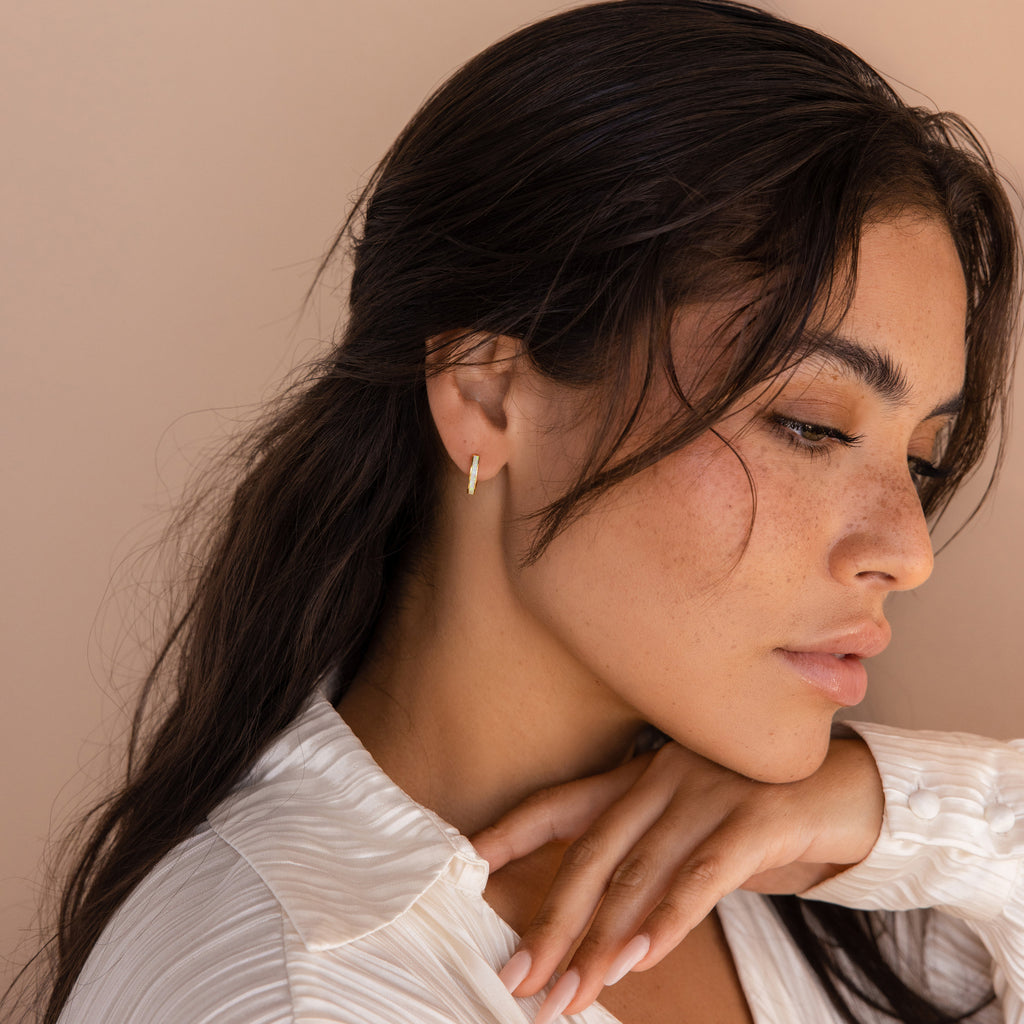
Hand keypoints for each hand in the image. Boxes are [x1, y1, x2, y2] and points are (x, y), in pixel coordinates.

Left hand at [471, 736, 882, 1018]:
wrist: (854, 793)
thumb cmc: (763, 821)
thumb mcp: (696, 836)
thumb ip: (650, 864)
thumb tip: (602, 929)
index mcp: (641, 778)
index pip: (563, 805)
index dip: (513, 831)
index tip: (467, 862)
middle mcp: (663, 777)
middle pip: (591, 854)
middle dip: (553, 922)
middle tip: (521, 978)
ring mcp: (707, 791)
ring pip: (639, 872)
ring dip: (603, 941)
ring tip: (572, 993)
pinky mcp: (756, 815)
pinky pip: (703, 873)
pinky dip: (669, 917)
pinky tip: (643, 958)